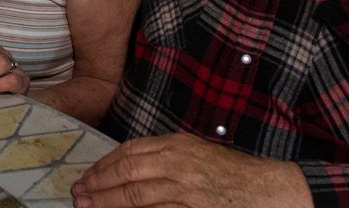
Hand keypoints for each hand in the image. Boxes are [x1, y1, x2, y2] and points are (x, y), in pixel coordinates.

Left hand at [71, 133, 311, 207]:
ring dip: (108, 205)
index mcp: (177, 146)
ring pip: (136, 199)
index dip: (102, 166)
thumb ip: (163, 159)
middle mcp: (179, 166)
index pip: (128, 153)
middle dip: (97, 187)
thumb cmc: (233, 174)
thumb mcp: (197, 153)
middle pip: (126, 175)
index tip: (86, 178)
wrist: (271, 191)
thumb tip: (124, 171)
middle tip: (78, 196)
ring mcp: (186, 192)